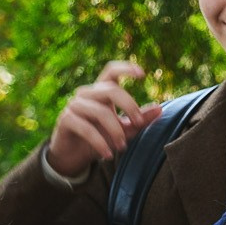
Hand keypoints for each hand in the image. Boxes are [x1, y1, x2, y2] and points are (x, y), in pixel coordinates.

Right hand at [46, 60, 161, 178]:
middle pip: (111, 90)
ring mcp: (74, 105)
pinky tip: (108, 155)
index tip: (142, 74)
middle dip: (129, 106)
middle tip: (138, 123)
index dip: (125, 68)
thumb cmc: (101, 138)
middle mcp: (87, 94)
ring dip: (116, 131)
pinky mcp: (66, 120)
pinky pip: (87, 129)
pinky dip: (100, 143)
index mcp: (101, 91)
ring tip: (122, 147)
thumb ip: (140, 119)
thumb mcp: (124, 129)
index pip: (111, 71)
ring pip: (101, 112)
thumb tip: (160, 108)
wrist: (74, 156)